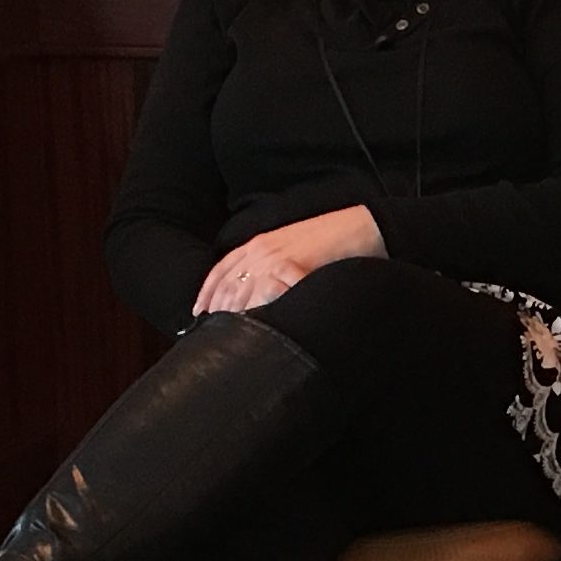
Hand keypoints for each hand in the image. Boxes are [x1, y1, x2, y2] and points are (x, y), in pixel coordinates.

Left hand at [192, 207, 382, 316]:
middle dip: (215, 307)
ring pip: (240, 289)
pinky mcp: (290, 265)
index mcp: (259, 242)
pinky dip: (254, 308)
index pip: (222, 269)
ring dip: (230, 312)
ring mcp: (274, 256)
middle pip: (226, 282)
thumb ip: (273, 263)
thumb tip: (260, 286)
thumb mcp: (292, 247)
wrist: (361, 227)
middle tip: (208, 329)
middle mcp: (260, 248)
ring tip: (225, 333)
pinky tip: (250, 324)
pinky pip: (264, 291)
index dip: (207, 291)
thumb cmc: (331, 240)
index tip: (198, 311)